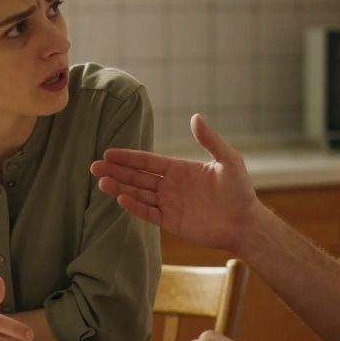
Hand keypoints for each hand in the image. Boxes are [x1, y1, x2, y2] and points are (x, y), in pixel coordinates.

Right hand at [89, 113, 260, 254]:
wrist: (245, 223)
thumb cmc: (240, 191)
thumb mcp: (228, 160)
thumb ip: (210, 140)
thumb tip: (195, 116)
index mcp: (180, 169)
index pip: (148, 161)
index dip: (129, 157)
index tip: (109, 152)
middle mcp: (171, 186)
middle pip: (138, 177)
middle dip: (116, 171)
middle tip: (94, 166)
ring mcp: (170, 204)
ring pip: (139, 194)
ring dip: (120, 187)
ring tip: (101, 182)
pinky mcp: (172, 222)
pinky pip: (149, 213)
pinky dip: (134, 206)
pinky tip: (120, 198)